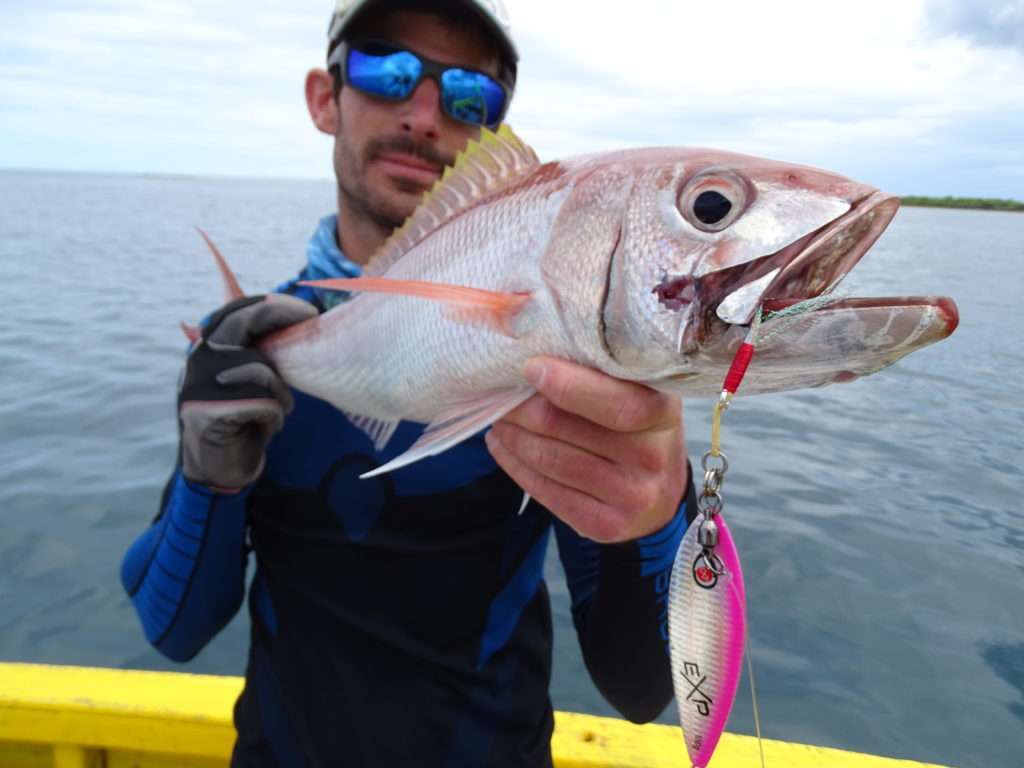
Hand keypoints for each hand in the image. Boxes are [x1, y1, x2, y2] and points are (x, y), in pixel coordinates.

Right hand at [178, 294, 317, 490]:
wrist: (220, 467)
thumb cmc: (244, 418)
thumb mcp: (251, 378)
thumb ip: (260, 351)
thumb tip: (297, 319)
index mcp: (207, 348)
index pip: (236, 311)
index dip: (272, 306)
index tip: (307, 311)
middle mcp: (198, 361)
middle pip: (242, 324)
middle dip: (282, 318)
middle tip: (313, 321)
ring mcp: (199, 386)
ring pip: (260, 370)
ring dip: (280, 392)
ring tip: (279, 408)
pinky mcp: (208, 414)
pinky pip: (261, 404)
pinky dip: (273, 416)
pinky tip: (267, 425)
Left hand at [485, 357, 688, 542]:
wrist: (660, 491)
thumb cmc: (638, 427)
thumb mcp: (637, 391)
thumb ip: (600, 373)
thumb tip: (534, 352)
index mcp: (663, 414)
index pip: (616, 403)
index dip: (568, 385)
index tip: (530, 367)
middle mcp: (652, 459)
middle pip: (565, 428)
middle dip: (521, 408)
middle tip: (498, 392)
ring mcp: (631, 497)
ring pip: (549, 460)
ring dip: (513, 435)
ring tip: (499, 418)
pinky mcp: (605, 525)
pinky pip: (545, 492)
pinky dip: (514, 465)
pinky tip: (502, 446)